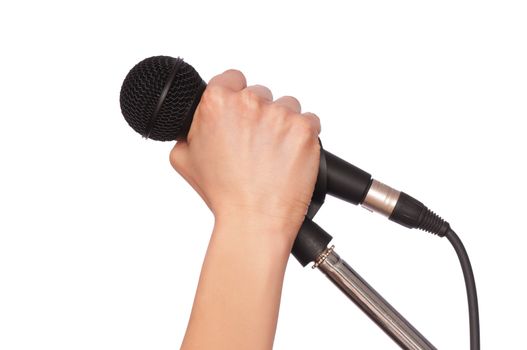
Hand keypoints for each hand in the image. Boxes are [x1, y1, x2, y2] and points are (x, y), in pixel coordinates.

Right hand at [169, 69, 320, 243]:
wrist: (253, 220)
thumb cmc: (222, 194)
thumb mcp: (185, 159)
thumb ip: (189, 131)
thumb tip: (196, 122)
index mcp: (216, 102)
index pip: (232, 78)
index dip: (235, 95)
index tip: (241, 112)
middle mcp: (249, 102)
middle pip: (260, 94)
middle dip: (260, 115)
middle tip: (256, 145)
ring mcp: (280, 114)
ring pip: (287, 106)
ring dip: (283, 124)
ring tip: (275, 154)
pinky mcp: (305, 128)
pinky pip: (309, 122)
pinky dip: (303, 137)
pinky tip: (291, 157)